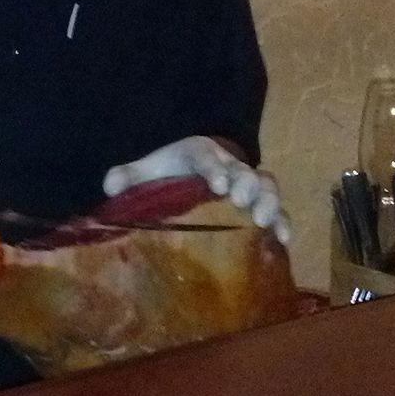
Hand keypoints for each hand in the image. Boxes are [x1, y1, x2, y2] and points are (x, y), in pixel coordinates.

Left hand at [102, 136, 291, 244]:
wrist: (189, 169)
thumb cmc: (168, 171)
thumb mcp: (147, 170)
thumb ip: (128, 176)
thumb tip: (110, 185)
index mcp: (199, 154)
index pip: (207, 158)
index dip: (214, 168)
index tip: (218, 185)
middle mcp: (229, 166)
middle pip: (244, 170)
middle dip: (246, 184)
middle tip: (240, 202)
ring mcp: (248, 184)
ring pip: (266, 185)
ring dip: (269, 201)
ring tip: (264, 221)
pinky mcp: (259, 205)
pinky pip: (278, 210)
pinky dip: (284, 222)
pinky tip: (284, 240)